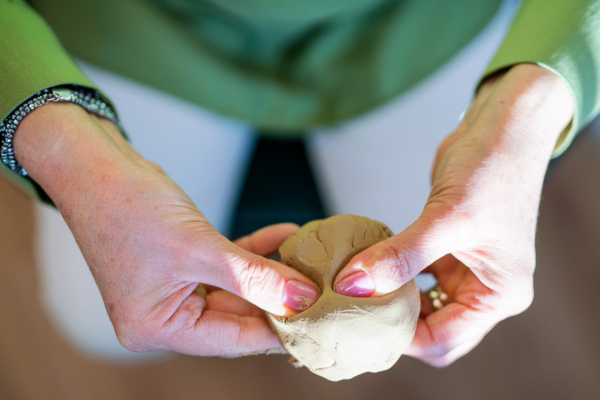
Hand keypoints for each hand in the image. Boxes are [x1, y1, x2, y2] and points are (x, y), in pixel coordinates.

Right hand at [14, 102, 319, 356]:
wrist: (97, 165)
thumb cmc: (128, 208)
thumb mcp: (198, 247)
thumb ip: (252, 277)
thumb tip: (300, 299)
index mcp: (156, 327)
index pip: (230, 338)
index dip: (275, 330)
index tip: (316, 323)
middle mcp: (164, 314)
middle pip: (235, 315)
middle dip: (277, 298)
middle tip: (319, 288)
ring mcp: (174, 288)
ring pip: (236, 288)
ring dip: (270, 271)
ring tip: (309, 262)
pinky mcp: (184, 262)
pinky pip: (228, 263)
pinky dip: (255, 250)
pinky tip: (285, 235)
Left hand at [333, 64, 573, 365]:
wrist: (502, 126)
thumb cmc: (492, 168)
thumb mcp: (447, 217)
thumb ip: (401, 255)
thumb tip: (353, 285)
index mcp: (499, 294)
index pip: (443, 340)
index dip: (399, 337)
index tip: (358, 319)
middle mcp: (485, 289)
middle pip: (430, 329)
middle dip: (392, 323)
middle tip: (352, 311)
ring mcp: (465, 270)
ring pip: (419, 304)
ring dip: (388, 298)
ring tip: (353, 290)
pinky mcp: (446, 250)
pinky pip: (413, 275)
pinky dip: (390, 273)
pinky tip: (366, 265)